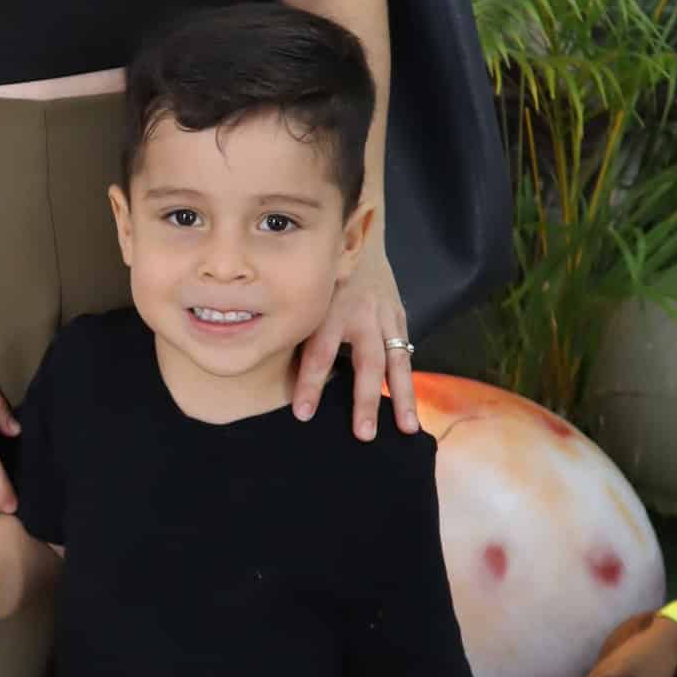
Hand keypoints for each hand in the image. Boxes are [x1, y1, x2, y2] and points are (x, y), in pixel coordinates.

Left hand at [292, 224, 416, 437]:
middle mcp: (361, 314)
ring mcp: (385, 317)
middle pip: (366, 363)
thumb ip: (295, 330)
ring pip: (397, 362)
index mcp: (329, 309)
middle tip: (363, 434)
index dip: (310, 384)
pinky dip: (408, 384)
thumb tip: (266, 365)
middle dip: (365, 400)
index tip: (303, 414)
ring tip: (407, 430)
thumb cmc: (319, 280)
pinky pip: (406, 355)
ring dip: (402, 398)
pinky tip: (410, 412)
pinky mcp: (400, 319)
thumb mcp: (304, 297)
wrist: (356, 242)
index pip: (318, 353)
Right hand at [576, 615, 676, 676]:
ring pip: (603, 664)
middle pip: (597, 672)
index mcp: (620, 670)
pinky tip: (608, 669)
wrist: (665, 632)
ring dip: (596, 673)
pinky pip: (609, 658)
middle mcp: (615, 660)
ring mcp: (619, 651)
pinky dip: (604, 666)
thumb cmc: (663, 659)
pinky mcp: (625, 646)